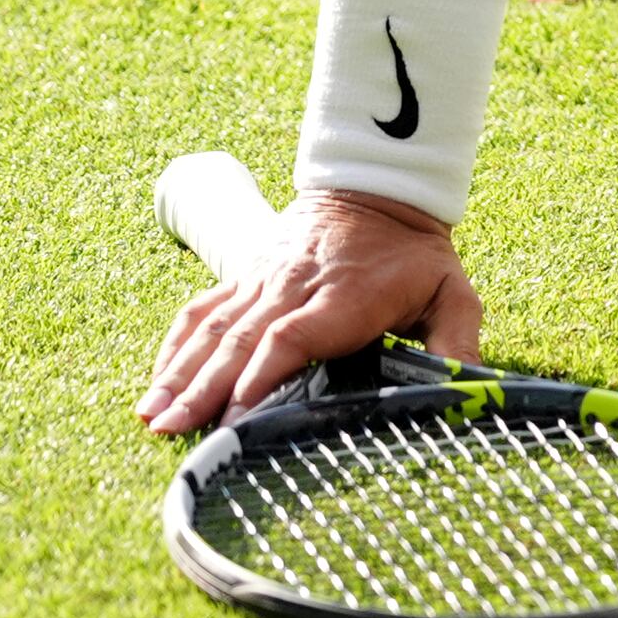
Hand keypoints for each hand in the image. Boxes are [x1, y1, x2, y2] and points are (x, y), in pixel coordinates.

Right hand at [138, 189, 483, 432]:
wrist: (379, 187)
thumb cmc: (416, 253)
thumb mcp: (453, 291)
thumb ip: (458, 340)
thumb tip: (467, 388)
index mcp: (344, 296)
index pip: (293, 335)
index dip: (263, 374)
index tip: (236, 414)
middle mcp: (293, 286)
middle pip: (241, 340)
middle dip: (203, 388)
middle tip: (171, 430)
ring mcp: (262, 280)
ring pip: (213, 328)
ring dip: (179, 373)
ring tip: (150, 415)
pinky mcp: (244, 276)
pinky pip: (202, 310)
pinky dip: (175, 345)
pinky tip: (156, 383)